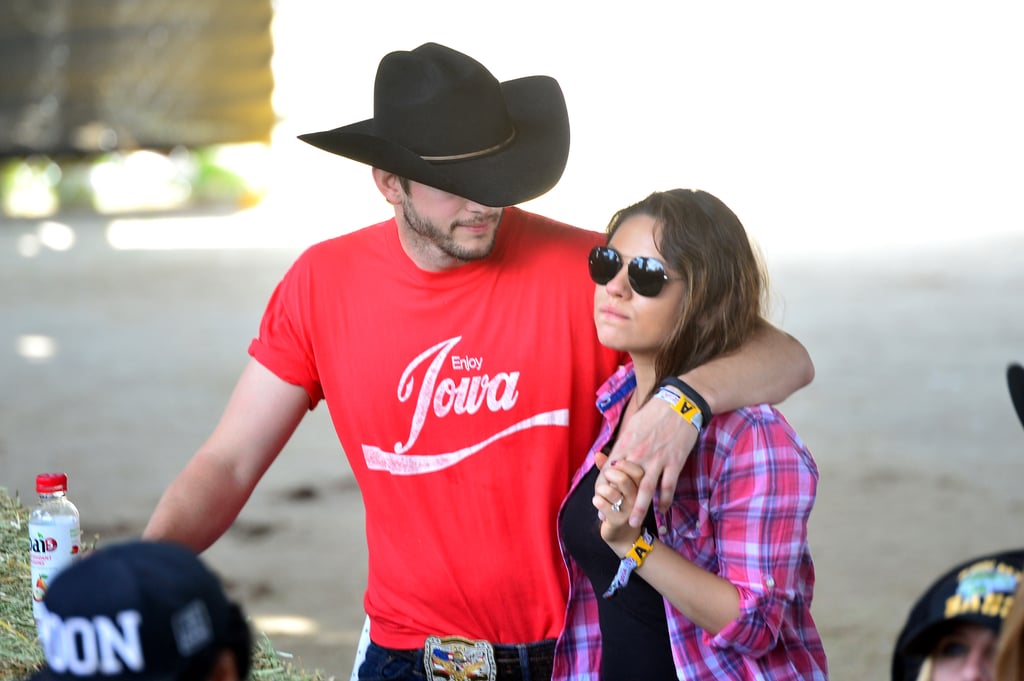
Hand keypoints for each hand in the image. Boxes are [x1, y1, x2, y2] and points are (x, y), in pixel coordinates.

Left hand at [593, 454, 645, 554]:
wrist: (625, 537)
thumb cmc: (620, 505)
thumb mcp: (617, 486)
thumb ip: (608, 468)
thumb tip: (597, 454)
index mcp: (641, 484)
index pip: (634, 469)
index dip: (620, 465)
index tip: (612, 466)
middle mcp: (638, 496)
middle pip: (624, 478)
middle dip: (610, 474)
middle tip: (606, 476)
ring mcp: (630, 509)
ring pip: (614, 491)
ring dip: (602, 489)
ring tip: (600, 493)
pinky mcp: (619, 520)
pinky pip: (605, 505)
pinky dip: (597, 501)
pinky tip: (597, 502)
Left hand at [602, 397, 696, 526]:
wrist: (680, 403)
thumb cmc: (654, 412)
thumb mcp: (632, 424)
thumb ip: (623, 443)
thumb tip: (613, 456)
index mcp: (626, 444)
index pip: (608, 471)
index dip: (602, 488)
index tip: (599, 501)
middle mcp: (638, 455)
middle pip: (624, 484)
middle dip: (616, 502)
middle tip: (611, 518)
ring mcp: (657, 460)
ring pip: (645, 490)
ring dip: (639, 508)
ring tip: (633, 523)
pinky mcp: (674, 462)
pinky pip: (668, 486)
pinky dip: (665, 499)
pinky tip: (662, 509)